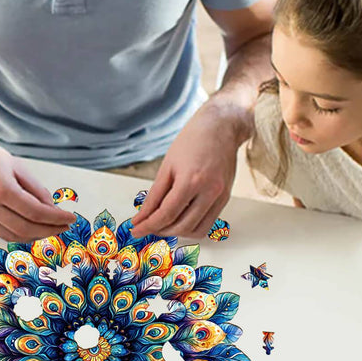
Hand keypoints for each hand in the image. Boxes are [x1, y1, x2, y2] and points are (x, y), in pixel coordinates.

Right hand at [0, 127, 75, 240]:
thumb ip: (36, 189)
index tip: (70, 218)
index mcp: (1, 188)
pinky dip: (18, 233)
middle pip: (25, 229)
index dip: (56, 218)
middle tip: (62, 227)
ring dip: (34, 236)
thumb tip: (52, 209)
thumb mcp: (17, 166)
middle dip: (48, 230)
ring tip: (49, 229)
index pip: (36, 212)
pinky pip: (0, 232)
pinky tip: (30, 228)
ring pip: (12, 235)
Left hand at [130, 98, 250, 237]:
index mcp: (191, 180)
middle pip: (181, 226)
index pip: (166, 214)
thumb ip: (155, 195)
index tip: (136, 230)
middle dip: (160, 230)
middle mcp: (209, 191)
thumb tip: (142, 216)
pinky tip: (178, 220)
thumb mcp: (167, 166)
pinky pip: (208, 223)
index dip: (148, 225)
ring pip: (196, 230)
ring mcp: (220, 196)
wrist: (221, 127)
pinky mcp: (225, 198)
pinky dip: (191, 227)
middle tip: (146, 227)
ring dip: (176, 232)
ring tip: (161, 225)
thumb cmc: (192, 141)